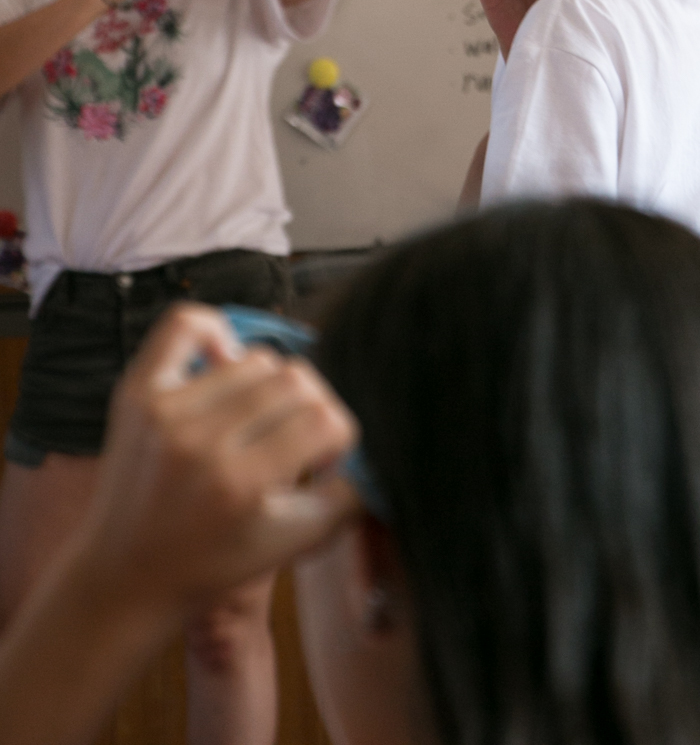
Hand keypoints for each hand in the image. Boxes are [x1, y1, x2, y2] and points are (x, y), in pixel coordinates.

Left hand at [77, 304, 359, 617]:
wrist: (124, 574)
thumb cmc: (213, 564)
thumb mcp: (292, 546)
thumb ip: (347, 500)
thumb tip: (376, 454)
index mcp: (241, 485)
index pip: (325, 420)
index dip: (338, 437)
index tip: (324, 458)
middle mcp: (202, 443)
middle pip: (296, 382)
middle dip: (310, 408)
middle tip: (295, 438)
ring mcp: (165, 412)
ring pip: (256, 359)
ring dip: (270, 385)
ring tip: (258, 416)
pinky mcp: (137, 391)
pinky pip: (186, 324)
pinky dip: (215, 331)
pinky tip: (224, 360)